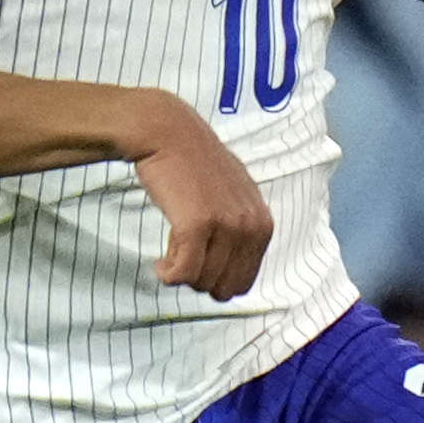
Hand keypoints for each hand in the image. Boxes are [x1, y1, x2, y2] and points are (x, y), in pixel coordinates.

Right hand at [128, 93, 273, 300]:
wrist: (168, 133)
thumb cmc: (195, 165)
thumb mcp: (236, 197)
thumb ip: (242, 231)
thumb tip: (232, 276)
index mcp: (263, 224)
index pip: (244, 281)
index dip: (216, 278)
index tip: (199, 262)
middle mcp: (250, 226)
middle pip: (223, 288)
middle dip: (199, 279)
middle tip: (183, 256)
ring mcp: (226, 225)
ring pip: (201, 282)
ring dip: (181, 273)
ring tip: (174, 247)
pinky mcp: (197, 224)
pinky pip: (181, 274)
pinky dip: (167, 274)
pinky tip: (160, 262)